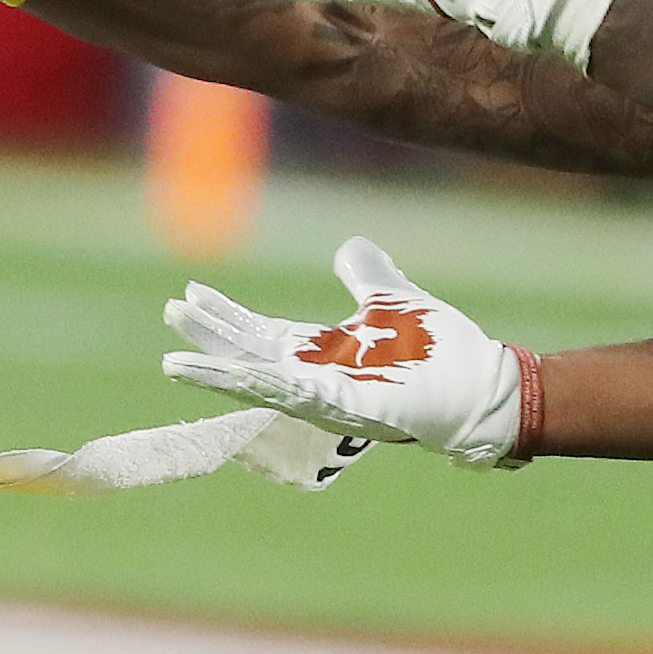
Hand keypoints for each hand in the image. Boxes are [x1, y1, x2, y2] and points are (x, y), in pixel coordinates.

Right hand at [161, 235, 526, 467]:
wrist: (481, 389)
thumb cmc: (441, 352)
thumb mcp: (393, 299)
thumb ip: (368, 275)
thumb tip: (349, 247)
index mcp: (323, 352)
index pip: (260, 333)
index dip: (225, 315)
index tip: (190, 293)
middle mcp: (317, 376)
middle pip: (248, 353)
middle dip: (209, 336)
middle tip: (171, 312)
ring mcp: (330, 394)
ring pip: (260, 383)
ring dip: (217, 373)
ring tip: (175, 364)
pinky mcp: (349, 406)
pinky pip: (300, 396)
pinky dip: (266, 387)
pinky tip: (239, 375)